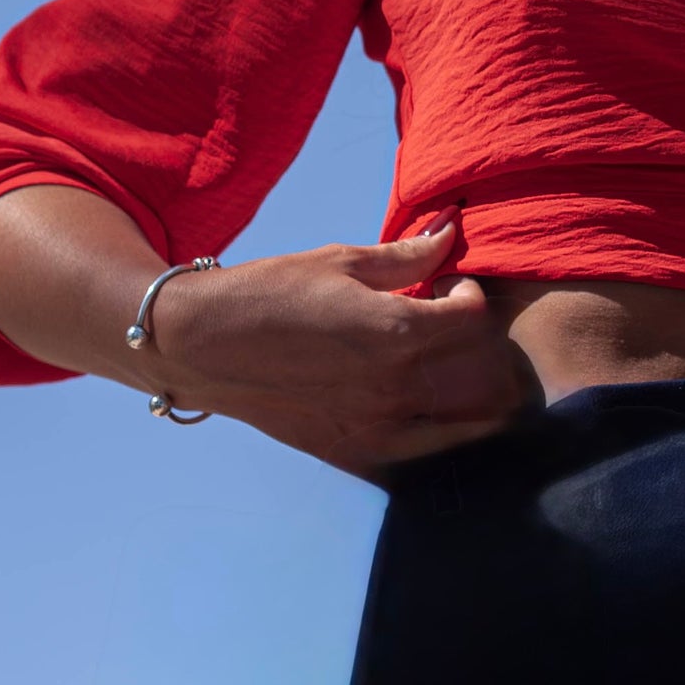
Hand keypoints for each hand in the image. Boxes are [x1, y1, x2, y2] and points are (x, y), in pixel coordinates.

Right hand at [144, 227, 541, 480]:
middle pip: (481, 374)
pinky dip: (441, 435)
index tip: (447, 284)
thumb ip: (406, 255)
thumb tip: (453, 231)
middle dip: (483, 346)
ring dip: (477, 398)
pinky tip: (429, 412)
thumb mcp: (340, 261)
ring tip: (456, 371)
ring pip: (465, 424)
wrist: (201, 345)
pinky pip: (422, 452)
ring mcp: (376, 426)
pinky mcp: (353, 453)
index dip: (469, 293)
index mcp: (396, 332)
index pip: (474, 318)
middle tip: (455, 328)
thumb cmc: (270, 292)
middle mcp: (395, 386)